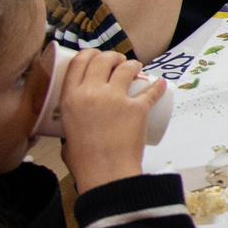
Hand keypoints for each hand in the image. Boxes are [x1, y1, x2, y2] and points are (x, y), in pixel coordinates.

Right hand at [56, 49, 161, 190]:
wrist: (106, 173)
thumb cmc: (85, 161)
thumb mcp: (67, 137)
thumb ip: (69, 130)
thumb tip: (72, 134)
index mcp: (70, 98)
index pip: (78, 62)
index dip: (88, 54)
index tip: (95, 55)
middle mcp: (91, 93)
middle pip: (102, 59)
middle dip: (112, 56)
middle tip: (118, 63)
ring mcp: (115, 99)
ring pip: (126, 67)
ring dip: (133, 65)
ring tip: (136, 70)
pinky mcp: (137, 108)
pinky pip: (151, 90)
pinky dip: (158, 86)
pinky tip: (160, 83)